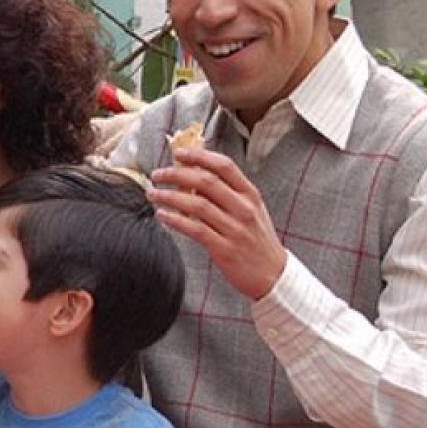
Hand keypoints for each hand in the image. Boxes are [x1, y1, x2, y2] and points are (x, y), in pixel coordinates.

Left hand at [149, 148, 286, 299]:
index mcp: (250, 195)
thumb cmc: (257, 240)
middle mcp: (244, 209)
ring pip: (196, 205)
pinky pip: (194, 229)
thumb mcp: (251, 210)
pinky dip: (175, 220)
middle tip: (157, 175)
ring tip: (153, 194)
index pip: (224, 166)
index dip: (199, 156)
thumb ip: (228, 192)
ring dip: (170, 196)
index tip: (178, 153)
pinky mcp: (224, 249)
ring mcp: (235, 229)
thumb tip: (195, 174)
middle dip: (176, 174)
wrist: (273, 274)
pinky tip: (162, 215)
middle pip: (206, 181)